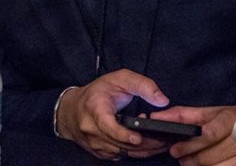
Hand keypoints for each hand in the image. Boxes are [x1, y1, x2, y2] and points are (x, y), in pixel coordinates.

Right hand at [56, 69, 170, 159]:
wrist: (72, 109)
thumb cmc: (97, 92)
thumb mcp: (119, 78)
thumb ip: (142, 85)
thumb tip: (162, 100)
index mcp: (94, 109)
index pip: (107, 126)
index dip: (123, 134)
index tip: (137, 138)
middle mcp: (91, 129)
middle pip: (120, 143)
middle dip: (144, 144)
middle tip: (163, 140)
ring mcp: (94, 143)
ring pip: (123, 153)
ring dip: (143, 149)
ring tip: (158, 141)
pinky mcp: (99, 153)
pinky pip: (121, 156)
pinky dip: (135, 152)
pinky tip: (145, 144)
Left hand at [154, 105, 235, 165]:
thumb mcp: (215, 112)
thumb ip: (187, 115)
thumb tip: (159, 116)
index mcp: (233, 118)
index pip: (209, 133)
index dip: (190, 144)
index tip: (175, 150)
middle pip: (212, 156)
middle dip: (192, 160)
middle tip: (182, 160)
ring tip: (192, 165)